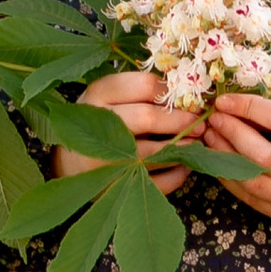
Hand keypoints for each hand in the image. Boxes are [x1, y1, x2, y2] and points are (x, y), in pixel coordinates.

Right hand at [55, 66, 198, 197]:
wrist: (70, 161)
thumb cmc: (99, 121)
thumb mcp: (110, 96)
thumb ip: (140, 91)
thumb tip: (188, 92)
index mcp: (98, 94)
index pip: (144, 85)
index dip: (173, 91)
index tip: (190, 97)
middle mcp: (98, 125)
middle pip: (148, 118)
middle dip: (180, 121)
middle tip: (200, 123)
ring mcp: (105, 159)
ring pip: (154, 153)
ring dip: (183, 149)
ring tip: (196, 143)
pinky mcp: (114, 186)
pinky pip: (155, 183)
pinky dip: (176, 175)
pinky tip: (184, 165)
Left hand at [202, 92, 270, 233]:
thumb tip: (246, 106)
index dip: (251, 108)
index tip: (226, 99)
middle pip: (263, 155)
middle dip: (233, 133)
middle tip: (215, 117)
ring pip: (254, 181)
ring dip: (227, 158)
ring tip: (212, 138)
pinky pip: (253, 200)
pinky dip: (233, 181)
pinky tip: (221, 164)